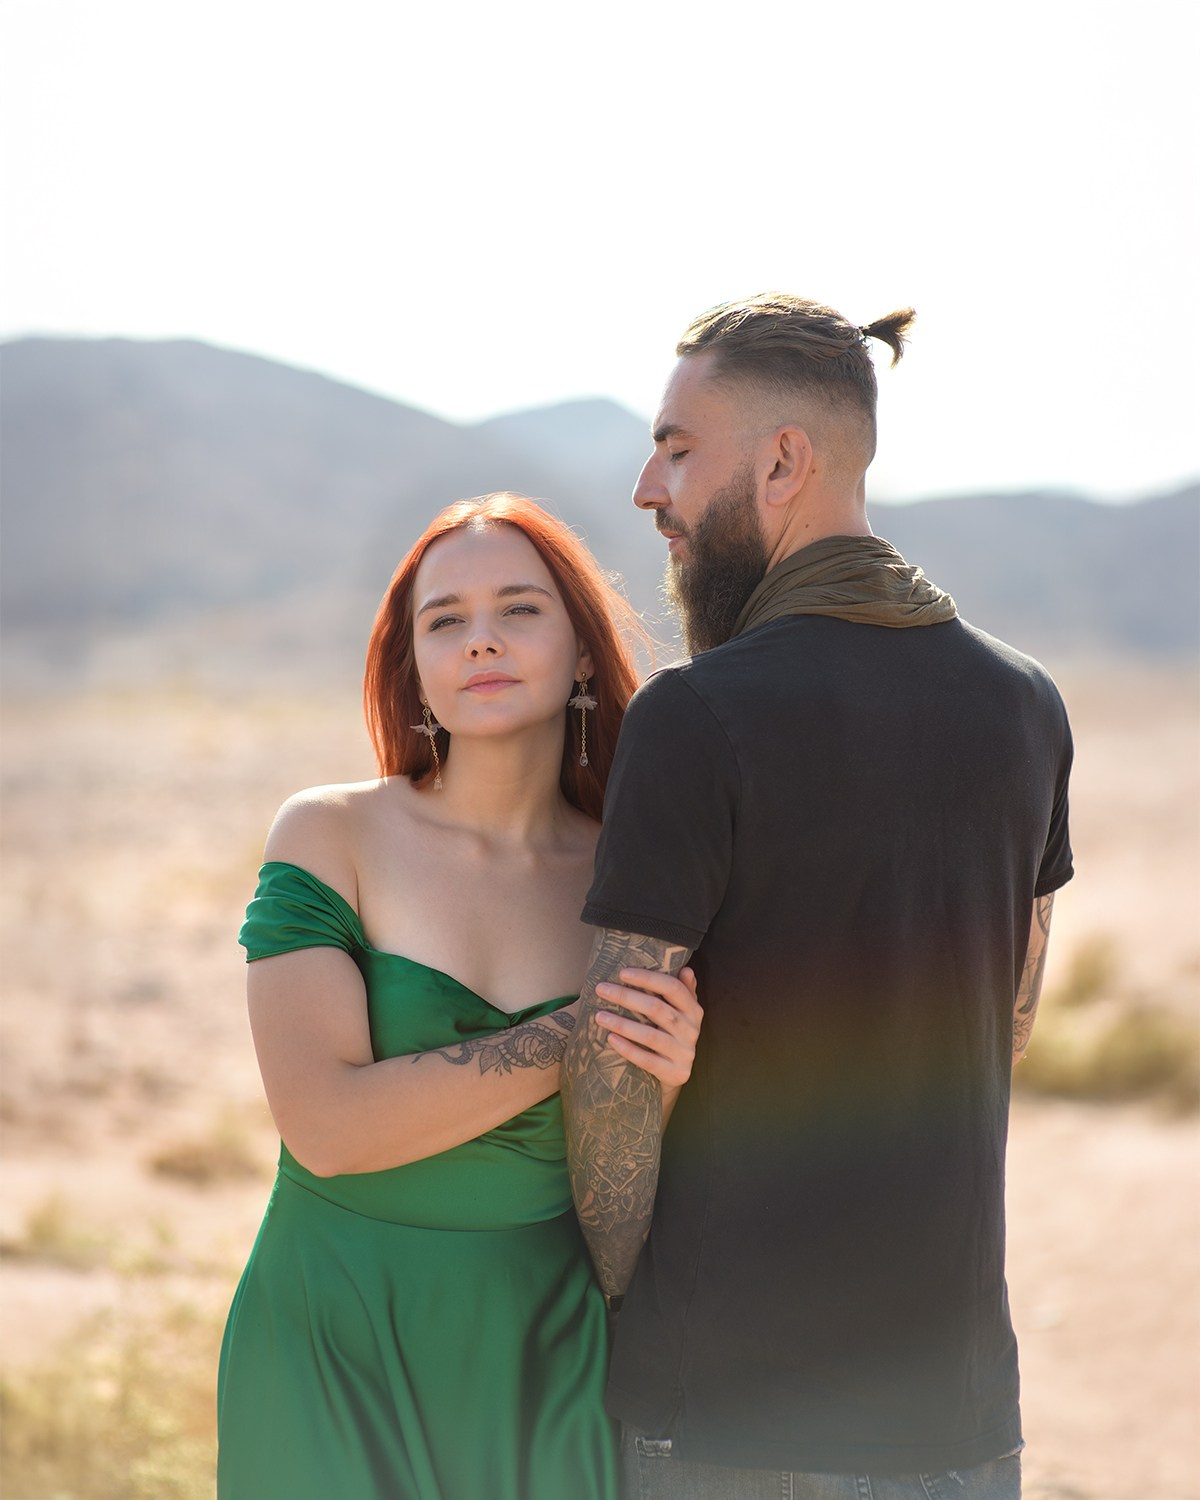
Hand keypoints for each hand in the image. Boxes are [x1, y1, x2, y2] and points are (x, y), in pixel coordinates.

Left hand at [593, 967, 701, 1090]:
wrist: (676, 1074)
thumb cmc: (673, 1034)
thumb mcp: (682, 1012)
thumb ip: (683, 990)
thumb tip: (686, 969)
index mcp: (693, 1010)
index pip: (673, 987)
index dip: (648, 978)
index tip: (622, 973)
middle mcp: (692, 1030)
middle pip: (657, 1009)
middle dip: (627, 997)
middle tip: (601, 989)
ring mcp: (684, 1053)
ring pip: (650, 1035)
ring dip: (622, 1024)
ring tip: (599, 1015)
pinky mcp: (675, 1074)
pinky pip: (647, 1060)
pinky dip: (628, 1049)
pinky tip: (610, 1038)